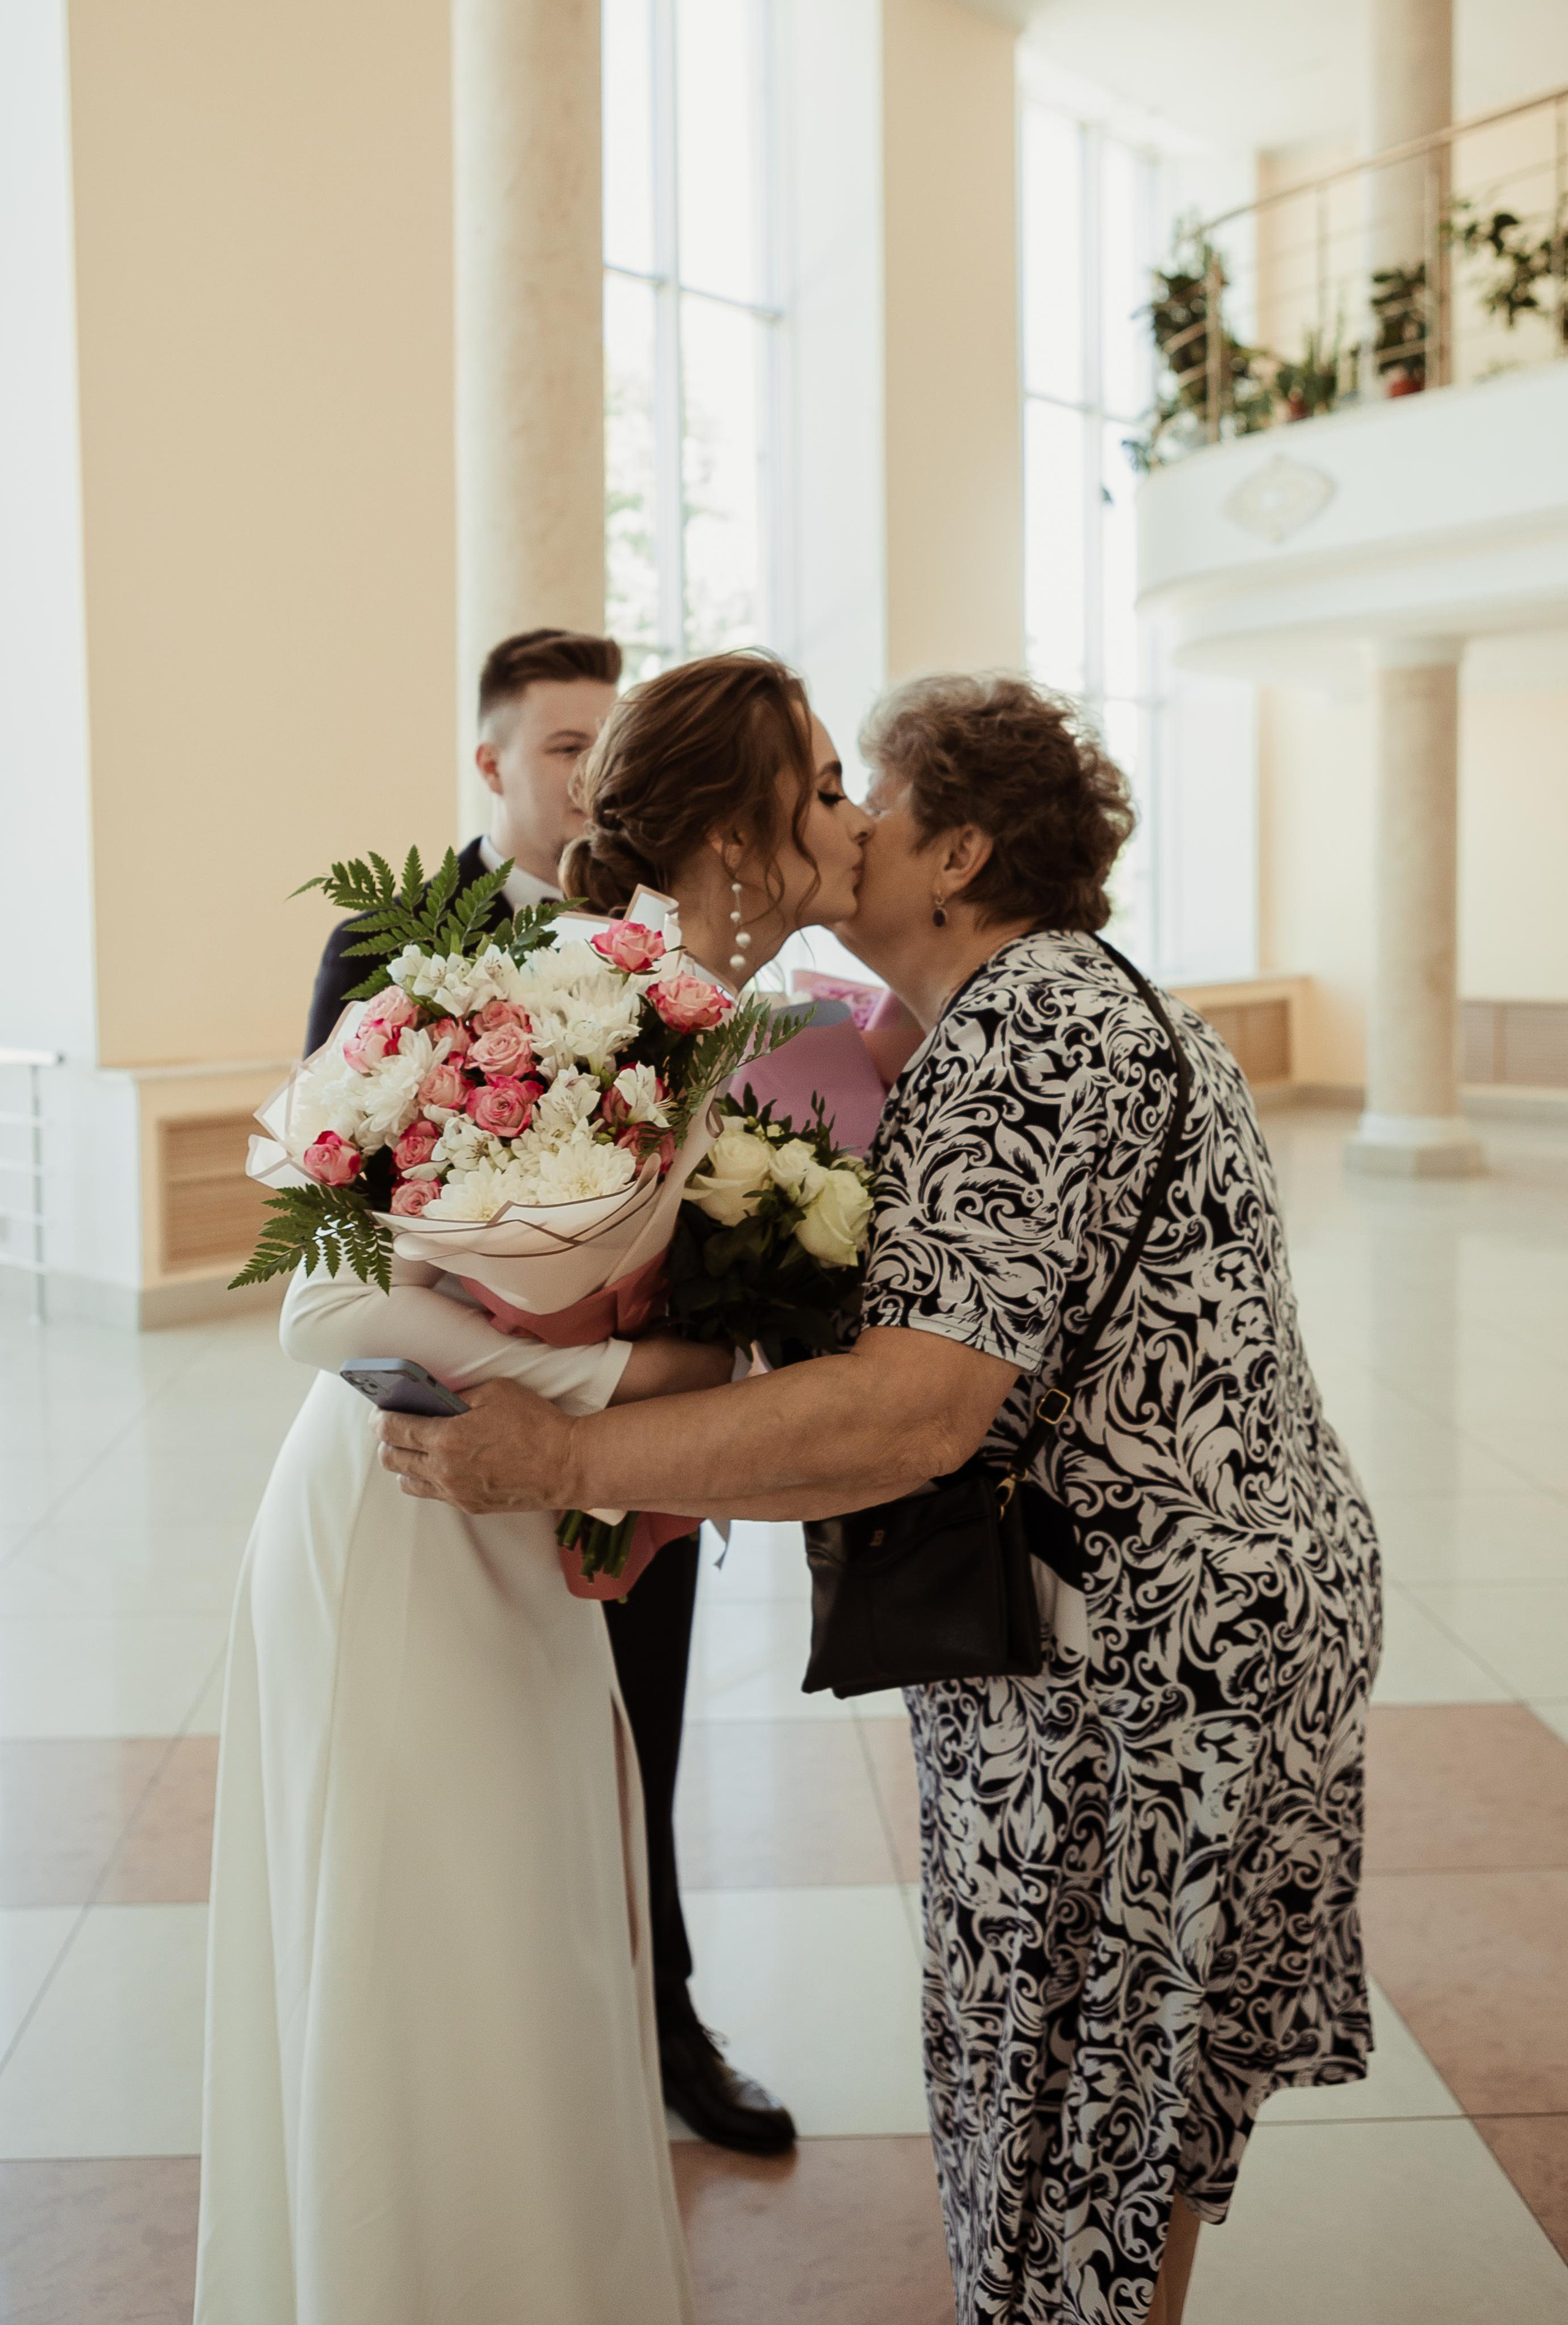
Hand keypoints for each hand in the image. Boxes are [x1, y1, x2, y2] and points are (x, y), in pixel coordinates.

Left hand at [375, 1376, 571, 1512]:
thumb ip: (459, 1394)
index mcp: (446, 1439)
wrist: (567, 1465)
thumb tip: (437, 1398)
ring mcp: (456, 1493)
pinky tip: (441, 1463)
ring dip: (404, 1463)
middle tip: (393, 1428)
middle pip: (391, 1460)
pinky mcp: (471, 1505)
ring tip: (415, 1448)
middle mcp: (444, 1471)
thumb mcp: (496, 1391)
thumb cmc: (535, 1424)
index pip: (393, 1431)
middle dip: (386, 1442)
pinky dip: (428, 1478)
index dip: (380, 1419)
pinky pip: (434, 1494)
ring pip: (408, 1482)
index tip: (378, 1413)